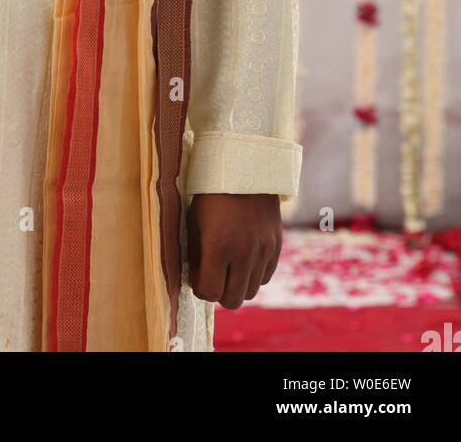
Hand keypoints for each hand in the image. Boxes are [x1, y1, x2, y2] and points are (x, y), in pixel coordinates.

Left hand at [186, 192, 281, 309]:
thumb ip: (197, 256)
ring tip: (229, 266)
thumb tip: (198, 280)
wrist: (244, 169)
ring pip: (251, 292)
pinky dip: (253, 274)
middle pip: (232, 300)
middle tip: (213, 275)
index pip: (209, 292)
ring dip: (237, 285)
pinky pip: (265, 277)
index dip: (200, 288)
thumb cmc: (211, 195)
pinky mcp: (276, 247)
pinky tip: (244, 258)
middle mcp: (243, 254)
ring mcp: (263, 251)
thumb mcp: (195, 222)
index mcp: (218, 247)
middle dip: (219, 292)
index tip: (198, 276)